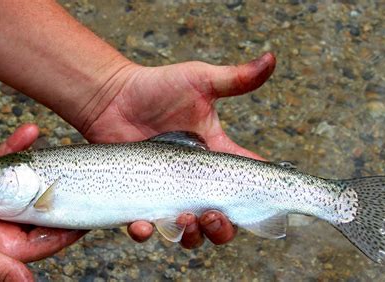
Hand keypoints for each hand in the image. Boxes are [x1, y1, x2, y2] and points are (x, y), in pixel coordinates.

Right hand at [0, 124, 85, 280]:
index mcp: (5, 247)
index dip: (70, 225)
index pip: (48, 238)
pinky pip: (2, 165)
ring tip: (56, 149)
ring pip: (25, 184)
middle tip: (81, 174)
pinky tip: (28, 134)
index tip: (90, 211)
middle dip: (60, 192)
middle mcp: (2, 227)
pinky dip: (14, 149)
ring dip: (40, 165)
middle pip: (41, 209)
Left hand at [81, 53, 275, 247]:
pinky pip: (145, 227)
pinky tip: (143, 224)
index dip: (259, 197)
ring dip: (192, 235)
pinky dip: (145, 232)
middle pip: (221, 220)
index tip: (266, 202)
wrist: (112, 97)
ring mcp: (166, 192)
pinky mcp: (139, 199)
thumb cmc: (157, 88)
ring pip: (188, 231)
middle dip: (223, 228)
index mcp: (214, 157)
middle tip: (212, 215)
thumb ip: (235, 78)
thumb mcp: (199, 81)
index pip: (245, 183)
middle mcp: (193, 181)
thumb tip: (271, 58)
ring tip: (183, 219)